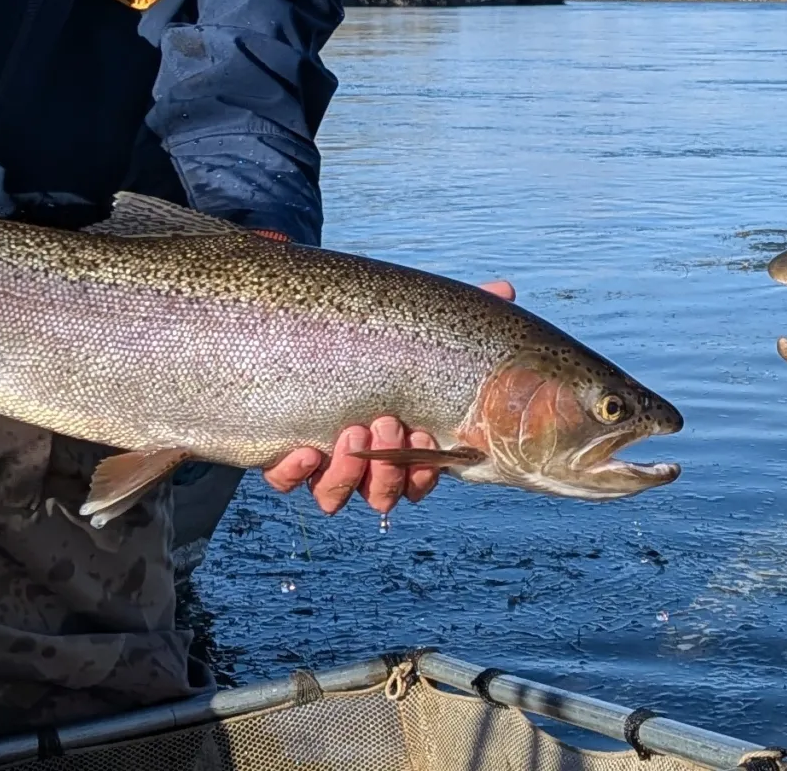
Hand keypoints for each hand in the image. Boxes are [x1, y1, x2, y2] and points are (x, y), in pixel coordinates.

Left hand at [263, 280, 515, 512]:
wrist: (307, 328)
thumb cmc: (376, 335)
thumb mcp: (420, 323)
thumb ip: (462, 313)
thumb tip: (505, 290)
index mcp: (398, 442)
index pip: (419, 479)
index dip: (423, 473)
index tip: (425, 437)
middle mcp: (361, 460)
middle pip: (380, 494)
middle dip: (387, 470)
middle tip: (386, 423)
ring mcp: (320, 459)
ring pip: (334, 496)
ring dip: (345, 474)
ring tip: (351, 433)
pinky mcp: (282, 452)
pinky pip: (284, 481)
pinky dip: (294, 473)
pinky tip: (305, 450)